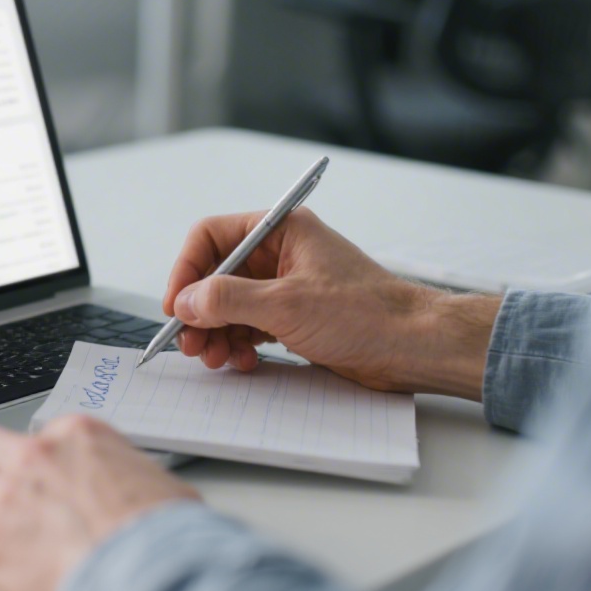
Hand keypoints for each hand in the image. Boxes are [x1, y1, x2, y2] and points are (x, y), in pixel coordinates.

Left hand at [0, 417, 198, 590]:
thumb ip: (134, 481)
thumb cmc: (169, 536)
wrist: (157, 568)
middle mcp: (36, 456)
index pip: (36, 434)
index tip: (35, 477)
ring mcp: (7, 496)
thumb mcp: (164, 488)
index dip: (33, 460)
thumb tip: (149, 496)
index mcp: (79, 436)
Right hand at [165, 208, 497, 398]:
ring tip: (214, 358)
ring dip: (215, 332)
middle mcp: (280, 253)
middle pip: (216, 275)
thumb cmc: (368, 314)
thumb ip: (228, 300)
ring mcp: (286, 286)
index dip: (187, 270)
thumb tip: (187, 300)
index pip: (211, 237)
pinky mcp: (293, 317)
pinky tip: (241, 361)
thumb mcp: (287, 304)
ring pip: (229, 305)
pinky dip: (237, 344)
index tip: (177, 305)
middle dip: (199, 311)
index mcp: (280, 230)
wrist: (414, 347)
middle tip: (190, 342)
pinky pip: (248, 326)